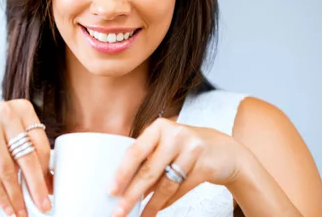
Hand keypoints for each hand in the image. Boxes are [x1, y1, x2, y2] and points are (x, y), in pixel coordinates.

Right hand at [0, 99, 51, 216]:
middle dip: (37, 186)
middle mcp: (6, 114)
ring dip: (18, 196)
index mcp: (21, 108)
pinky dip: (2, 196)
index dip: (46, 170)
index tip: (50, 188)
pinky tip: (8, 208)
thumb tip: (48, 179)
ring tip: (24, 213)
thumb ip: (25, 146)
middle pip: (28, 157)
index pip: (40, 143)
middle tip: (45, 206)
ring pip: (10, 171)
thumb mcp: (6, 131)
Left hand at [110, 118, 246, 216]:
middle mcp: (175, 135)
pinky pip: (181, 189)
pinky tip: (156, 209)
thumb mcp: (165, 144)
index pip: (135, 151)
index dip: (122, 173)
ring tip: (139, 215)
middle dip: (132, 194)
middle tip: (120, 210)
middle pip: (149, 170)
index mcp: (159, 127)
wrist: (224, 150)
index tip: (111, 190)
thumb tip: (123, 183)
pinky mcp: (206, 166)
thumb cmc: (186, 146)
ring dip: (150, 204)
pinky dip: (167, 201)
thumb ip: (147, 157)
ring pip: (166, 184)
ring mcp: (193, 150)